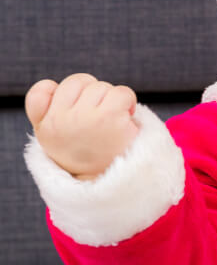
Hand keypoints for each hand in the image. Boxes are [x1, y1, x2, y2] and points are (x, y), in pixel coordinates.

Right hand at [25, 73, 139, 180]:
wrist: (109, 183)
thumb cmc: (84, 154)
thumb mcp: (55, 137)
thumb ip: (45, 112)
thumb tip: (52, 85)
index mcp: (45, 125)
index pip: (41, 91)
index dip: (55, 91)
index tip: (68, 108)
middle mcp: (61, 121)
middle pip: (78, 81)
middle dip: (91, 93)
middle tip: (96, 117)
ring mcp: (85, 118)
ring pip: (101, 86)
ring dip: (111, 99)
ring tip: (110, 121)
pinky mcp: (110, 117)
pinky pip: (122, 92)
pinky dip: (128, 101)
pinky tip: (126, 117)